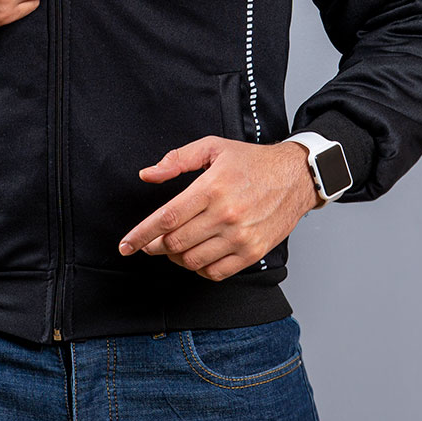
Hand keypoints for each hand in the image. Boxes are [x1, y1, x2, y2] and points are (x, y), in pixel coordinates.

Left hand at [117, 137, 320, 280]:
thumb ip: (176, 159)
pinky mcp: (253, 252)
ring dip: (176, 257)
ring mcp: (240, 237)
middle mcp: (225, 215)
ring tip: (175, 246)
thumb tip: (148, 175)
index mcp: (211, 188)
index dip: (141, 235)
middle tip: (150, 242)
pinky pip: (215, 272)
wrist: (295, 177)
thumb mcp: (212, 148)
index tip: (125, 245)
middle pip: (175, 243)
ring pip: (192, 260)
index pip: (166, 219)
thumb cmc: (252, 161)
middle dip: (155, 246)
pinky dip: (199, 268)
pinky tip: (197, 255)